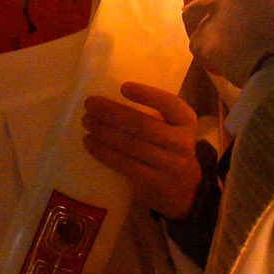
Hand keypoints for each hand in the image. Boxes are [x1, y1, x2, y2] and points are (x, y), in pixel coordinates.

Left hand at [83, 83, 201, 217]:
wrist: (182, 186)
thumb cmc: (168, 145)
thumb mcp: (172, 126)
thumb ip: (154, 111)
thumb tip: (110, 96)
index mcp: (186, 120)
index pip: (169, 104)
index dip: (147, 95)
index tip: (123, 87)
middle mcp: (181, 142)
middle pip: (143, 125)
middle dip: (112, 113)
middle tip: (90, 104)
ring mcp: (168, 165)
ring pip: (131, 145)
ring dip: (104, 131)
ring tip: (87, 121)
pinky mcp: (152, 181)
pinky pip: (124, 165)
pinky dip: (104, 152)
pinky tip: (89, 142)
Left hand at [181, 0, 273, 86]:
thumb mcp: (271, 2)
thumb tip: (223, 7)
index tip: (224, 14)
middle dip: (195, 5)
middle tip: (203, 24)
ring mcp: (212, 9)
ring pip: (188, 16)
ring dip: (199, 32)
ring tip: (218, 48)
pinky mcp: (202, 35)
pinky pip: (195, 45)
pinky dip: (206, 57)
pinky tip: (223, 64)